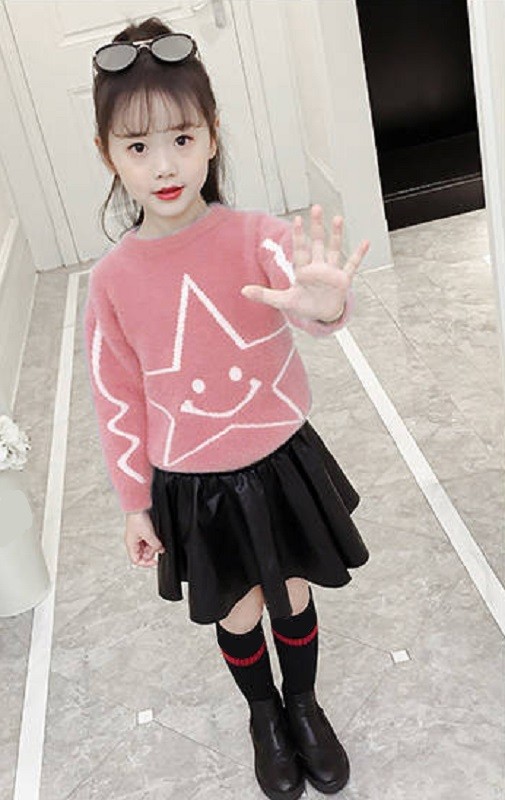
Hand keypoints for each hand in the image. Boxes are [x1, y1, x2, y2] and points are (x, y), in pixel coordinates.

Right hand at [125, 510, 164, 567]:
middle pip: (142, 554)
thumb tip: (160, 551)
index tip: (155, 562)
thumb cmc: (137, 518)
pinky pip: (147, 540)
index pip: (136, 560)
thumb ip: (155, 545)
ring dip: (152, 547)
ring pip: (145, 547)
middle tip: (157, 549)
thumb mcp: (149, 534)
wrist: (137, 506)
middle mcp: (132, 542)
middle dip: (150, 553)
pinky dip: (152, 541)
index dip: (146, 563)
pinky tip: (156, 539)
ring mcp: (136, 536)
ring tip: (158, 543)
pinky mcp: (140, 531)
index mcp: (130, 544)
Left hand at [241, 205, 369, 321]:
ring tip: (338, 218)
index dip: (300, 235)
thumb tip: (243, 291)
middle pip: (318, 243)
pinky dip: (359, 254)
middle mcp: (318, 267)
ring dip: (336, 235)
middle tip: (316, 208)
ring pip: (334, 249)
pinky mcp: (343, 279)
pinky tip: (365, 242)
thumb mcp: (283, 301)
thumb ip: (264, 295)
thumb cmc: (304, 305)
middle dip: (317, 227)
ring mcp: (331, 272)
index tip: (297, 219)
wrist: (322, 315)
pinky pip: (352, 264)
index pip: (301, 249)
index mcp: (303, 270)